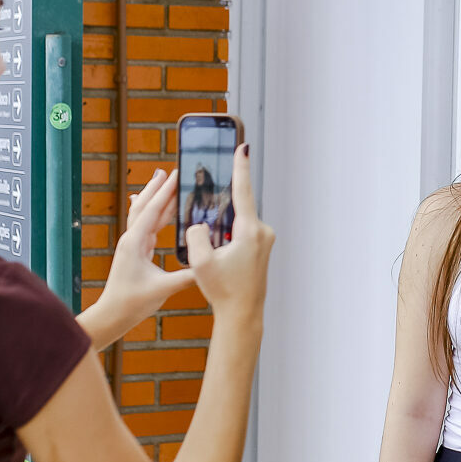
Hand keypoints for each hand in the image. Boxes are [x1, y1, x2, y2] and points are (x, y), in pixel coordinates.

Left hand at [97, 168, 198, 328]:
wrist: (112, 315)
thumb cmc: (132, 302)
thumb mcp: (164, 289)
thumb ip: (187, 276)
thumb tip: (209, 265)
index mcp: (135, 243)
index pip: (153, 210)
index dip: (166, 192)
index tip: (176, 174)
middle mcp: (131, 239)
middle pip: (145, 206)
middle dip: (157, 187)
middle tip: (169, 170)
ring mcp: (132, 244)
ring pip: (144, 214)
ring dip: (154, 197)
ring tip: (163, 180)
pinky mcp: (135, 251)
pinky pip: (145, 225)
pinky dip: (151, 213)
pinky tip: (150, 206)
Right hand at [181, 143, 272, 322]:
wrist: (242, 315)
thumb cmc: (224, 291)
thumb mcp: (200, 263)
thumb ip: (196, 235)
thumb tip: (199, 224)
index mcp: (249, 231)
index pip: (243, 191)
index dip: (240, 167)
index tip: (243, 146)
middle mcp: (262, 232)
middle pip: (236, 209)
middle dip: (219, 212)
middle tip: (209, 230)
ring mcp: (265, 240)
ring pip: (237, 222)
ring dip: (222, 228)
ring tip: (214, 253)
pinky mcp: (262, 247)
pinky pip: (242, 232)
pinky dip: (228, 236)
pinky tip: (219, 255)